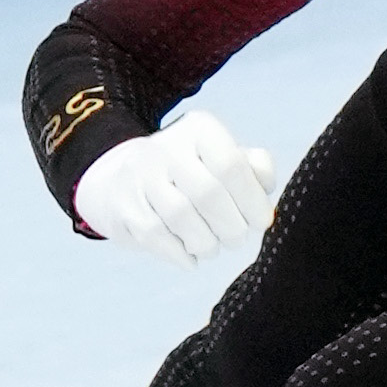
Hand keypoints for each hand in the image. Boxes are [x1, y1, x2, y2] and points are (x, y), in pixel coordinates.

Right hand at [73, 107, 277, 263]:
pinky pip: (155, 234)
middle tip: (236, 239)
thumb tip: (265, 194)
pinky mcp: (122, 204)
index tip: (260, 222)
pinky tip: (191, 257)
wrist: (122, 179)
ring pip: (180, 216)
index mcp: (200, 129)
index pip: (232, 166)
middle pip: (208, 193)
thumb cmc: (191, 173)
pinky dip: (179, 253)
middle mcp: (167, 147)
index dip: (253, 201)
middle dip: (231, 227)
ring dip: (205, 242)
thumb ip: (255, 169)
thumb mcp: (225, 159)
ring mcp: (139, 174)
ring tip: (212, 247)